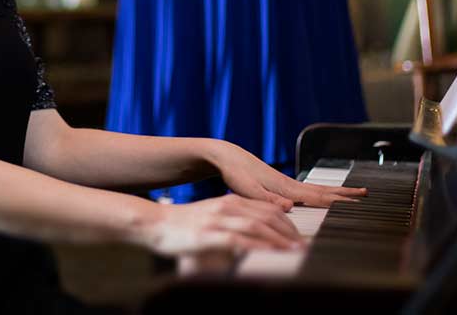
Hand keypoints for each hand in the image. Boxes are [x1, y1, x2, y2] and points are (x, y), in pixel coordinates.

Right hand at [145, 193, 303, 258]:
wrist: (153, 223)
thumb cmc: (182, 225)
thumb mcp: (211, 218)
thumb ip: (231, 223)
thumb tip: (251, 236)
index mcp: (229, 201)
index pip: (266, 208)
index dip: (286, 222)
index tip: (298, 237)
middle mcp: (227, 207)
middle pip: (267, 216)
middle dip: (289, 232)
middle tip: (303, 246)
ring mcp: (218, 220)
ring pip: (257, 226)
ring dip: (279, 240)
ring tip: (294, 251)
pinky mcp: (208, 234)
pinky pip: (238, 240)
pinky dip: (257, 246)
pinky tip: (268, 254)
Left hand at [211, 141, 366, 208]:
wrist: (227, 157)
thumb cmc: (235, 173)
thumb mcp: (248, 190)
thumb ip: (268, 200)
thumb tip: (290, 207)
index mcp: (286, 188)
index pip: (318, 197)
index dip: (338, 201)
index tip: (357, 203)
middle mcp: (290, 185)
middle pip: (324, 191)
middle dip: (345, 194)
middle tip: (366, 194)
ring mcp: (287, 183)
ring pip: (318, 189)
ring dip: (337, 192)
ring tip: (354, 193)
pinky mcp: (280, 184)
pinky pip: (308, 190)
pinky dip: (322, 193)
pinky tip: (323, 196)